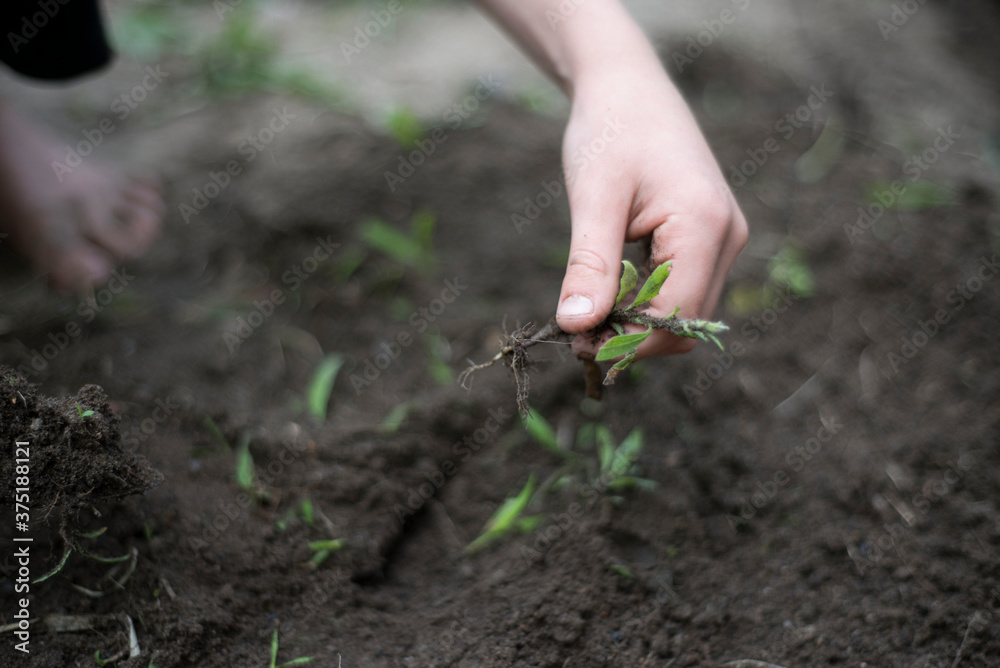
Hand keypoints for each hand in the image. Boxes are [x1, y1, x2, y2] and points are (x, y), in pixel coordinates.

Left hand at [555, 67, 747, 359]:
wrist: (629, 89)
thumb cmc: (610, 132)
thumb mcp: (593, 199)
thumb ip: (589, 265)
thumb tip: (575, 327)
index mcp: (706, 225)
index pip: (675, 317)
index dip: (627, 341)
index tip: (576, 341)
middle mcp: (728, 237)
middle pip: (686, 323)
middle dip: (633, 337)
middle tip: (577, 329)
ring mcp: (724, 238)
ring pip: (686, 312)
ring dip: (638, 323)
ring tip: (589, 308)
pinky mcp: (710, 239)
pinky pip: (684, 291)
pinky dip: (646, 303)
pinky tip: (610, 289)